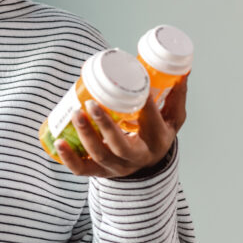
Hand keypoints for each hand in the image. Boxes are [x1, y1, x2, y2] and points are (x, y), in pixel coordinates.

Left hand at [55, 73, 188, 178]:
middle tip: (91, 104)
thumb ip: (175, 95)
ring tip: (75, 113)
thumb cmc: (157, 134)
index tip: (136, 84)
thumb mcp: (172, 118)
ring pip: (100, 156)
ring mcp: (118, 167)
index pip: (152, 122)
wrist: (149, 165)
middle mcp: (138, 157)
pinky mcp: (101, 172)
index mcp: (157, 140)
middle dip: (105, 126)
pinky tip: (59, 142)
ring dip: (85, 136)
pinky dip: (69, 158)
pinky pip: (83, 170)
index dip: (145, 104)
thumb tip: (183, 69)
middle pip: (121, 145)